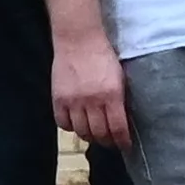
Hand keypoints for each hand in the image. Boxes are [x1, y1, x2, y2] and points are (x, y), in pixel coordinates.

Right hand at [52, 29, 129, 146]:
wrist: (78, 39)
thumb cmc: (102, 55)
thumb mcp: (119, 76)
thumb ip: (120, 99)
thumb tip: (123, 120)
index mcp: (112, 94)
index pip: (118, 128)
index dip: (122, 141)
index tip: (125, 145)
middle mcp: (92, 101)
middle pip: (99, 134)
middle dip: (107, 141)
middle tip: (110, 141)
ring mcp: (73, 101)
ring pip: (81, 132)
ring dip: (89, 136)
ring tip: (93, 133)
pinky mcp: (58, 99)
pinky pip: (63, 123)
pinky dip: (70, 127)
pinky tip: (76, 122)